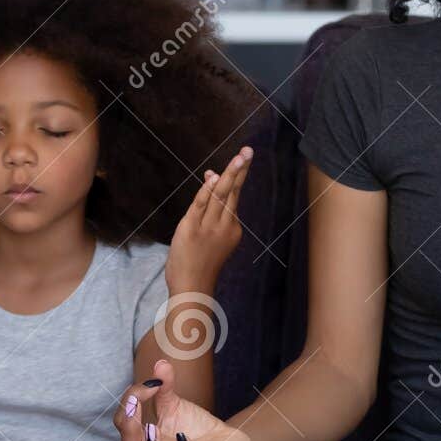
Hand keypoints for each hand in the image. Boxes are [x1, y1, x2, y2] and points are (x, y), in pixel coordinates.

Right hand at [112, 358, 252, 440]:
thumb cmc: (192, 425)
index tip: (148, 384)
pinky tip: (183, 437)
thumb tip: (160, 364)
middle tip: (133, 406)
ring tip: (150, 429)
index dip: (129, 404)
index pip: (124, 426)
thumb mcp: (174, 403)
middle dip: (128, 432)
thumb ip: (163, 386)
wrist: (225, 438)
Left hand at [164, 145, 251, 293]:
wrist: (192, 288)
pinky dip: (208, 190)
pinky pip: (201, 204)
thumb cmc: (199, 265)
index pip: (233, 197)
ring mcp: (209, 227)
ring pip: (221, 195)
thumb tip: (211, 179)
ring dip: (230, 174)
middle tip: (248, 151)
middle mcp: (224, 226)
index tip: (238, 159)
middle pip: (233, 192)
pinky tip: (215, 177)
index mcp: (232, 229)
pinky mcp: (191, 228)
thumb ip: (209, 210)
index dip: (234, 177)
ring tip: (240, 157)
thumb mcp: (207, 238)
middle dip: (240, 170)